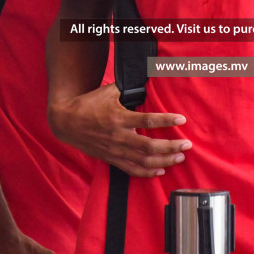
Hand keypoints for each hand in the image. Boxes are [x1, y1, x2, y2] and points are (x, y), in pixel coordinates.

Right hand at [48, 83, 189, 177]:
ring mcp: (115, 150)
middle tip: (187, 145)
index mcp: (120, 117)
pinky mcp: (111, 159)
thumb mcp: (109, 92)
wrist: (66, 122)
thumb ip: (128, 89)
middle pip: (150, 146)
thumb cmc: (88, 104)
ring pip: (144, 161)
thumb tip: (147, 80)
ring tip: (179, 158)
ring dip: (164, 161)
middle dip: (171, 147)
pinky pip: (131, 170)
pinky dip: (147, 173)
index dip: (167, 120)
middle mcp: (119, 136)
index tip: (182, 120)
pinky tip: (160, 171)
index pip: (148, 120)